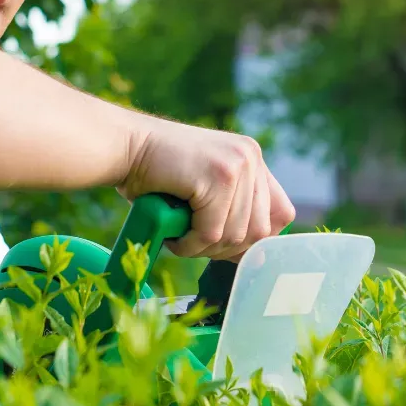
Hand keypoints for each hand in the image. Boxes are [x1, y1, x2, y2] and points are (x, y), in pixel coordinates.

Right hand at [120, 119, 296, 259]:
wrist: (124, 146)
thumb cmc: (156, 175)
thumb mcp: (207, 190)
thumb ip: (233, 211)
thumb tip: (258, 259)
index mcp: (253, 158)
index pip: (282, 213)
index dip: (257, 239)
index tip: (226, 247)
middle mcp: (251, 157)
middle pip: (261, 231)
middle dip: (227, 249)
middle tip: (196, 245)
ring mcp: (237, 165)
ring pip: (235, 235)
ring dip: (204, 249)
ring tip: (180, 238)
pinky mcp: (218, 176)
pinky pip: (211, 233)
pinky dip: (190, 245)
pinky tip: (172, 236)